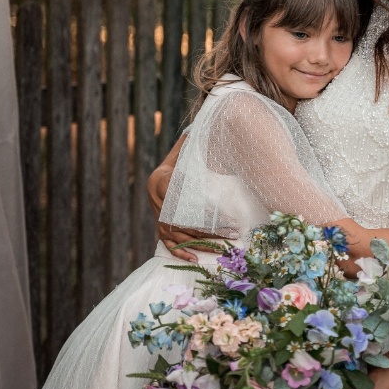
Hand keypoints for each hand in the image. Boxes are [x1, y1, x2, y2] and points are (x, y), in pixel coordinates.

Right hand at [147, 138, 217, 263]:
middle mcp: (155, 201)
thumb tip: (202, 130)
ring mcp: (157, 217)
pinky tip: (196, 259)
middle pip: (184, 221)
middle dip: (210, 229)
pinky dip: (181, 252)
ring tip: (224, 246)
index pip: (181, 198)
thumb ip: (191, 143)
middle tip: (233, 233)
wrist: (160, 174)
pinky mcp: (159, 229)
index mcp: (160, 180)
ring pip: (180, 235)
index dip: (203, 208)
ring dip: (203, 242)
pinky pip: (168, 244)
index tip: (225, 214)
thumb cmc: (180, 160)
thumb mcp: (184, 150)